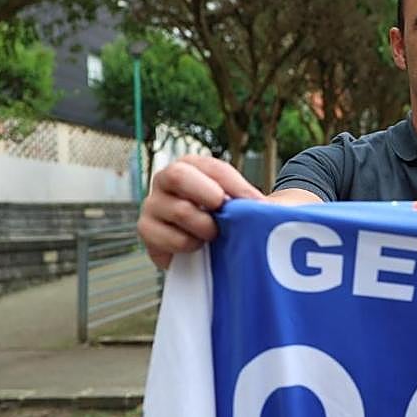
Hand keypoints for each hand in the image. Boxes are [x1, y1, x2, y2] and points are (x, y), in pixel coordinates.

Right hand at [137, 155, 264, 269]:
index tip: (257, 205)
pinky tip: (197, 247)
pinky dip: (187, 245)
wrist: (204, 249)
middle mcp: (167, 180)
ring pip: (178, 210)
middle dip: (207, 194)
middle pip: (178, 175)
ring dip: (204, 226)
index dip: (236, 186)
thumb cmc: (226, 221)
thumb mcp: (243, 209)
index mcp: (193, 167)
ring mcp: (153, 204)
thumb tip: (269, 210)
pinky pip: (166, 238)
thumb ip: (255, 205)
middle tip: (225, 211)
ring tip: (215, 235)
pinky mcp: (147, 231)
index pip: (213, 168)